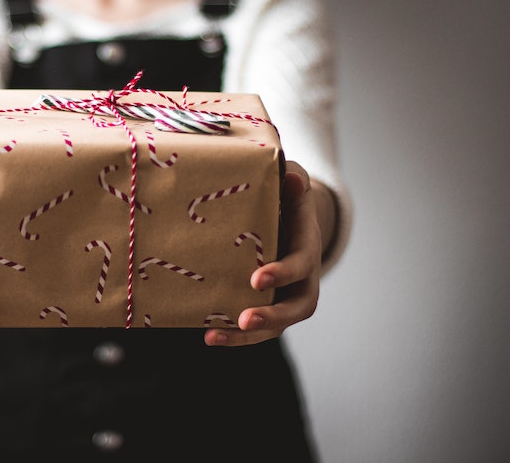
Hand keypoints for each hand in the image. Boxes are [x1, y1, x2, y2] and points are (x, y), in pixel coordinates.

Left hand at [204, 160, 321, 345]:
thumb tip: (292, 179)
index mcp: (307, 248)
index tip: (257, 278)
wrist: (288, 218)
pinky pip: (256, 329)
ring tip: (214, 337)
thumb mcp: (291, 185)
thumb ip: (292, 182)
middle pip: (297, 308)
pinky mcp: (268, 306)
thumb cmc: (286, 199)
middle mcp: (302, 279)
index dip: (282, 273)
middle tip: (245, 319)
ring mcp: (286, 296)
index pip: (301, 265)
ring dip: (247, 336)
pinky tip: (208, 335)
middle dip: (272, 316)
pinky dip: (235, 336)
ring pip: (276, 326)